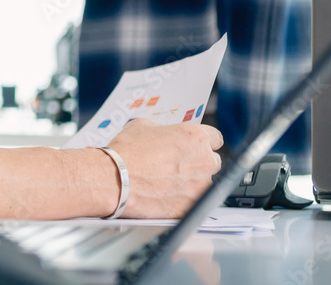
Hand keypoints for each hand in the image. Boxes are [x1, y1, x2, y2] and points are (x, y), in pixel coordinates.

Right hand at [107, 119, 223, 218]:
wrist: (114, 179)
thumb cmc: (126, 152)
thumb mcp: (142, 126)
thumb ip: (164, 130)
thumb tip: (167, 135)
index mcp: (194, 137)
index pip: (215, 138)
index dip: (203, 142)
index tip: (196, 147)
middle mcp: (203, 160)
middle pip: (212, 161)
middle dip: (198, 162)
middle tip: (178, 165)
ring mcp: (200, 186)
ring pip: (204, 183)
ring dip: (191, 182)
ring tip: (167, 182)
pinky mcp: (191, 205)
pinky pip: (194, 201)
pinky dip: (182, 199)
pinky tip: (165, 194)